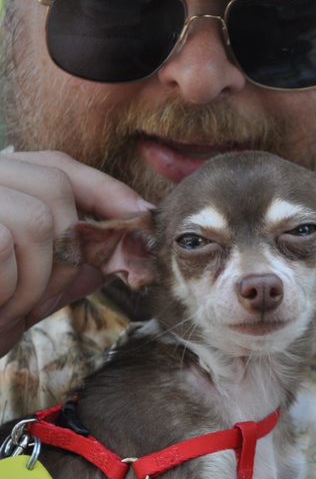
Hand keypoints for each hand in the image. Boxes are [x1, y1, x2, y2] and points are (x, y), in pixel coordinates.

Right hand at [0, 150, 152, 357]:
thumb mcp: (17, 293)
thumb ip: (59, 271)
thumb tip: (109, 259)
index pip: (56, 166)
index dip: (103, 188)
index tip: (139, 215)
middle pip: (55, 188)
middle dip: (68, 252)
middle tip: (42, 302)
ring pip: (36, 219)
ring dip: (37, 279)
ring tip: (8, 312)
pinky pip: (4, 241)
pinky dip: (8, 286)